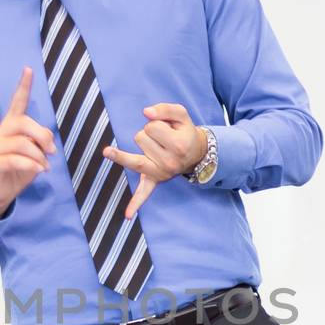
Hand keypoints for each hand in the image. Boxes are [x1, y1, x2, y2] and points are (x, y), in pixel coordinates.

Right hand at [0, 67, 55, 217]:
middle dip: (42, 136)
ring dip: (39, 157)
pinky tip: (39, 171)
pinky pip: (16, 160)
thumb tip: (48, 144)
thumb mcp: (34, 154)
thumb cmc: (18, 169)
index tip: (28, 69)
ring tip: (44, 167)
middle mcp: (1, 132)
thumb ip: (40, 143)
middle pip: (24, 123)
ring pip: (22, 144)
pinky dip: (32, 166)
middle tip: (52, 151)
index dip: (23, 86)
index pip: (17, 103)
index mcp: (11, 126)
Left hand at [102, 103, 206, 218]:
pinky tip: (127, 216)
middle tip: (165, 139)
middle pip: (140, 137)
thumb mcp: (181, 114)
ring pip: (134, 153)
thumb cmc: (185, 131)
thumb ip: (164, 108)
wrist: (197, 153)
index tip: (168, 128)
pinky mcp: (154, 181)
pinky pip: (143, 194)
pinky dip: (135, 204)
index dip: (157, 123)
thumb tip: (145, 113)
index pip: (150, 126)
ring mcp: (161, 174)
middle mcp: (170, 163)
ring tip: (160, 148)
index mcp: (178, 146)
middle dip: (149, 133)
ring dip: (144, 146)